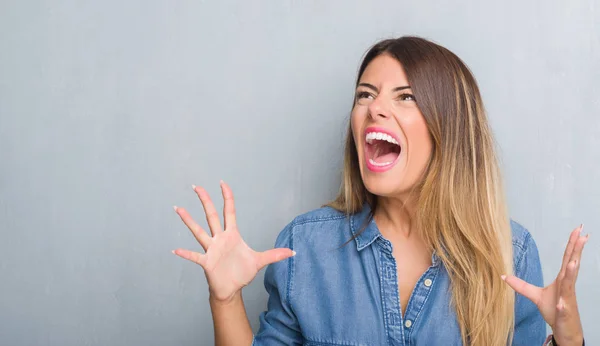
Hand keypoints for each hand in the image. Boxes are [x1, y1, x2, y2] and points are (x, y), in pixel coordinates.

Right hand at [172, 181, 294, 302]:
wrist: (231, 289)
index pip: (229, 211)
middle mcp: (220, 239)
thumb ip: (275, 255)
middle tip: (197, 186)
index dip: (227, 197)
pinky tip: (175, 249)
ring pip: (199, 231)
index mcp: (232, 235)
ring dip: (189, 221)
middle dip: (205, 201)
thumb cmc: (242, 273)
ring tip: (178, 208)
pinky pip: (195, 256)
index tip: (222, 183)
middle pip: (212, 215)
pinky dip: (186, 253)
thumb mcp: (260, 261)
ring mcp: (212, 249)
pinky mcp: (207, 262)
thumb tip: (293, 252)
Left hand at [502, 225, 587, 345]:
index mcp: (562, 280)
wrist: (565, 331)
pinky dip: (562, 305)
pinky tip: (562, 303)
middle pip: (572, 264)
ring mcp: (567, 300)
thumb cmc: (555, 311)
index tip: (578, 230)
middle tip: (583, 234)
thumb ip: (520, 285)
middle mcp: (567, 286)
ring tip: (573, 262)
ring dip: (571, 273)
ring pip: (569, 285)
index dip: (572, 244)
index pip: (567, 258)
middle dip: (577, 250)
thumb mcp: (535, 295)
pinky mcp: (564, 313)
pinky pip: (563, 308)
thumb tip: (503, 276)